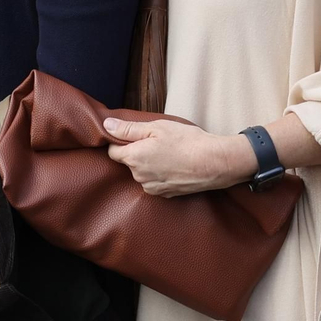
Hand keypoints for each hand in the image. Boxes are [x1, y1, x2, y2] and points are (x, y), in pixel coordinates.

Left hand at [104, 118, 256, 197]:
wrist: (214, 163)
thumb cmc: (187, 141)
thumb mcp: (156, 127)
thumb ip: (128, 129)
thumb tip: (106, 126)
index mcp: (134, 158)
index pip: (112, 152)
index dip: (120, 141)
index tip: (133, 135)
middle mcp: (139, 176)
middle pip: (129, 162)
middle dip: (137, 152)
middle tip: (158, 141)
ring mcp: (152, 187)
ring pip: (142, 173)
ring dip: (149, 164)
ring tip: (169, 153)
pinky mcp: (165, 194)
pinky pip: (154, 182)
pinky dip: (160, 174)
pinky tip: (175, 165)